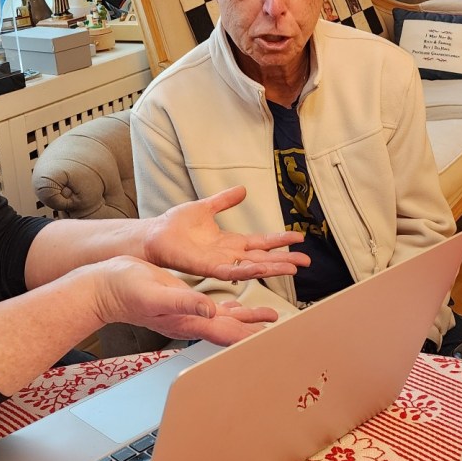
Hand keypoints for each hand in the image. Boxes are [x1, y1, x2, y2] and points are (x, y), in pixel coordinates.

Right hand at [90, 257, 279, 344]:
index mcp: (189, 320)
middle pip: (233, 330)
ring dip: (250, 319)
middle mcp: (193, 320)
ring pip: (227, 319)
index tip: (272, 341)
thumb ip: (185, 301)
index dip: (250, 338)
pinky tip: (240, 306)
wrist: (107, 287)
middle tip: (283, 332)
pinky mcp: (185, 301)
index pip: (227, 335)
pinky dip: (232, 307)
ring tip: (271, 318)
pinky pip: (215, 308)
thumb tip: (210, 307)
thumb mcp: (156, 293)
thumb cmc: (126, 290)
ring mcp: (189, 312)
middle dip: (258, 331)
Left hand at [142, 186, 309, 281]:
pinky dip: (248, 270)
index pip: (261, 242)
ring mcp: (220, 263)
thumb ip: (225, 201)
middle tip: (306, 262)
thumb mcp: (205, 207)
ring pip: (253, 267)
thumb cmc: (175, 224)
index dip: (279, 241)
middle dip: (285, 260)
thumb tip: (242, 190)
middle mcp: (229, 255)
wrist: (155, 234)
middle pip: (263, 258)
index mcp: (230, 242)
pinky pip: (233, 271)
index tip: (298, 238)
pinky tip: (263, 267)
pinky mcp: (208, 268)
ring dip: (273, 267)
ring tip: (293, 268)